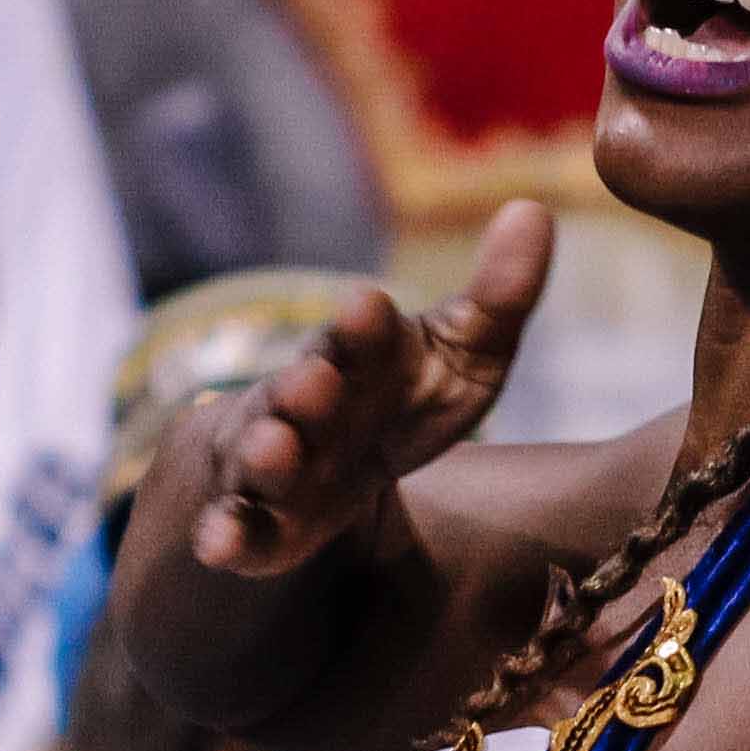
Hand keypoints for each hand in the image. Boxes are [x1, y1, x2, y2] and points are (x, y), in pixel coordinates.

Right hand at [190, 202, 552, 578]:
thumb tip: (534, 207)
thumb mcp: (461, 353)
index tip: (370, 305)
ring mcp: (275, 464)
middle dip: (306, 385)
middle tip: (315, 380)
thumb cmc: (400, 397)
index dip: (364, 326)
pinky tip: (216, 543)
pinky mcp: (260, 526)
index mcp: (358, 356)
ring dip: (266, 453)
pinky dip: (225, 534)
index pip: (362, 336)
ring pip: (261, 457)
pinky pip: (236, 529)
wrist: (324, 466)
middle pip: (300, 391)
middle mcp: (305, 403)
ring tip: (274, 449)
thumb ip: (498, 295)